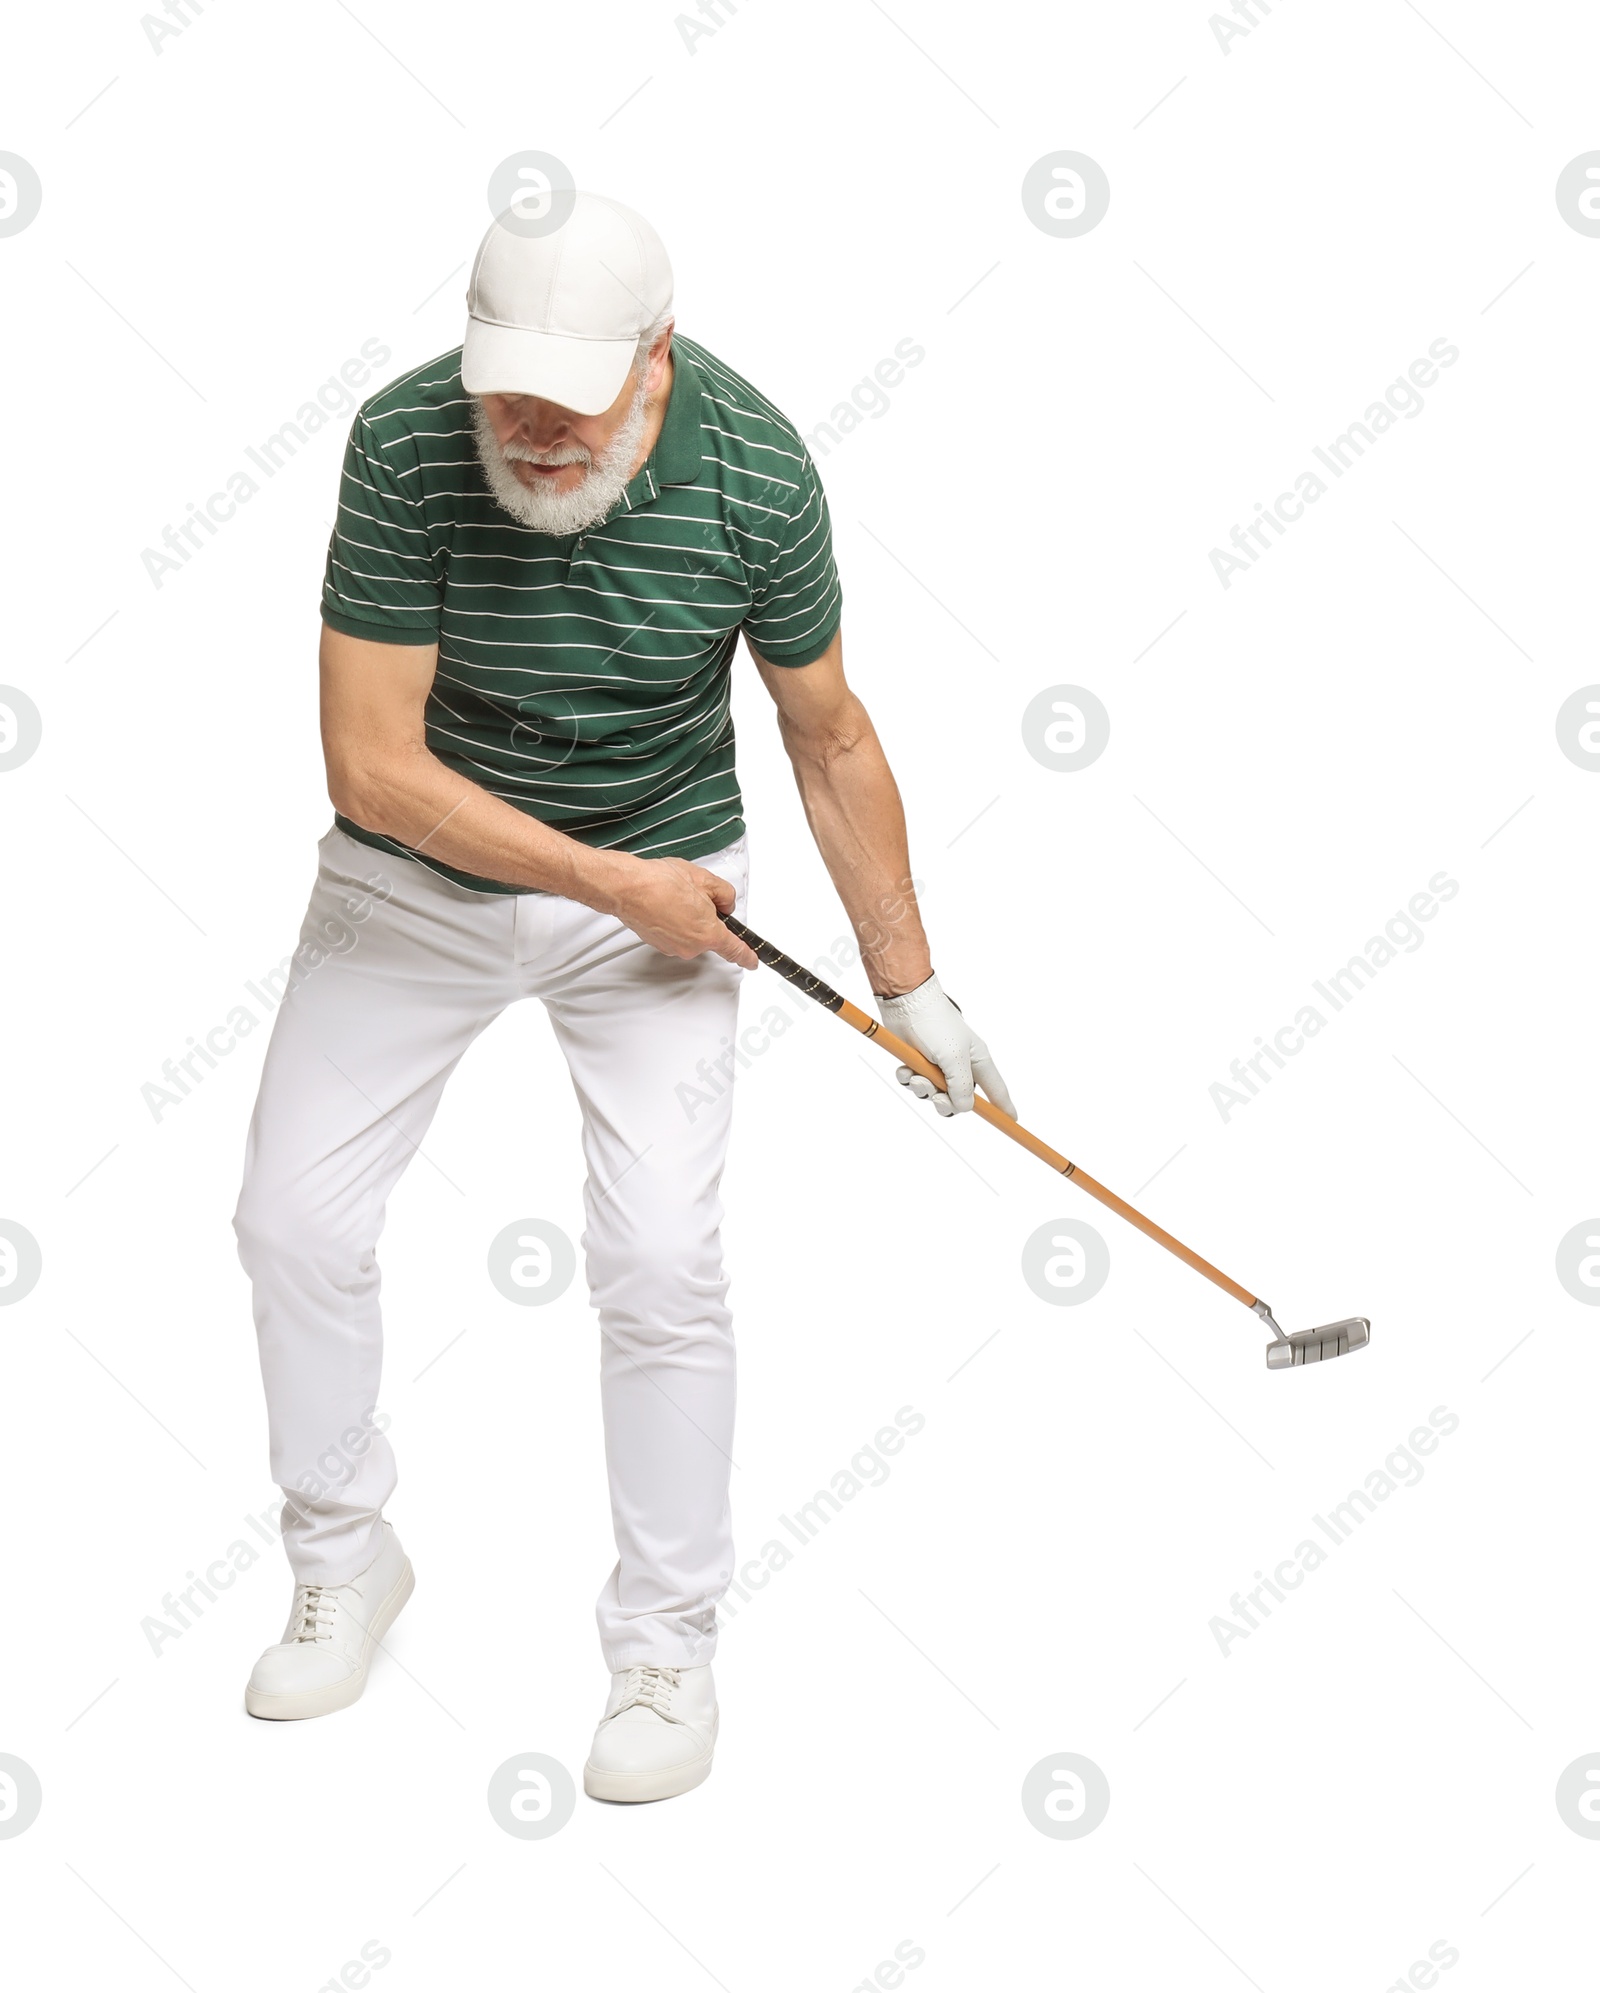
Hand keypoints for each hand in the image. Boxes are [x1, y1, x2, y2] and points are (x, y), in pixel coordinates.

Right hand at [599, 854, 758, 969]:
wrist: (627, 888)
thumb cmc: (660, 883)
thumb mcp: (705, 880)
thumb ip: (724, 895)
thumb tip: (724, 904)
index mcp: (708, 934)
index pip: (735, 950)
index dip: (746, 956)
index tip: (752, 961)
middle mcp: (691, 947)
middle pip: (709, 934)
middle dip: (707, 915)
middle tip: (693, 894)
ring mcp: (673, 948)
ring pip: (690, 932)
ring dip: (688, 917)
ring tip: (674, 896)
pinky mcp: (658, 944)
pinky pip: (674, 932)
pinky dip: (673, 920)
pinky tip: (664, 903)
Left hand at [875, 972, 1013, 1116]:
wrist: (906, 1002)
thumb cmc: (936, 1024)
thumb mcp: (954, 1058)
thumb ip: (962, 1087)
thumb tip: (964, 1108)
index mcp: (977, 1061)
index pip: (996, 1089)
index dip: (1004, 1107)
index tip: (1011, 1122)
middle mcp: (960, 1065)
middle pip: (959, 1100)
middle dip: (945, 1103)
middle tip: (937, 1097)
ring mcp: (938, 1064)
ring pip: (933, 1093)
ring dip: (922, 1088)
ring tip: (915, 1074)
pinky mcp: (917, 1061)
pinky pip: (914, 1082)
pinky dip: (908, 1078)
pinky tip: (905, 1067)